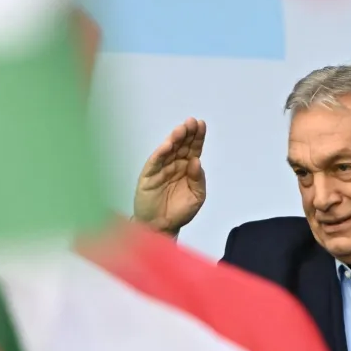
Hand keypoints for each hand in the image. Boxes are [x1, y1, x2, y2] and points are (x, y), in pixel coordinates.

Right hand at [133, 118, 206, 235]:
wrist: (161, 227)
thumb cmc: (179, 212)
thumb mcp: (197, 197)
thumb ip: (199, 180)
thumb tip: (196, 162)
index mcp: (188, 168)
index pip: (193, 149)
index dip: (197, 137)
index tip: (201, 125)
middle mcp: (175, 165)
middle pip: (182, 146)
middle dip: (187, 134)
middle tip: (192, 122)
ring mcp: (161, 169)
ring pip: (168, 151)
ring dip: (174, 139)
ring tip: (181, 129)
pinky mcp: (149, 176)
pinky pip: (155, 162)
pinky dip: (161, 153)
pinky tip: (167, 145)